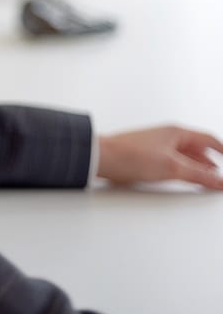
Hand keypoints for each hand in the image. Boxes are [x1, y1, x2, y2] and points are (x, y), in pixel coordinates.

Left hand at [97, 125, 222, 189]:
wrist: (103, 158)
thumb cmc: (132, 155)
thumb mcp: (172, 167)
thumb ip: (199, 175)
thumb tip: (220, 180)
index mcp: (176, 132)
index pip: (208, 139)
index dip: (222, 150)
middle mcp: (168, 136)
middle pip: (198, 148)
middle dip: (211, 160)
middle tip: (219, 174)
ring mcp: (158, 146)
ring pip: (186, 156)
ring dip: (199, 166)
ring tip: (209, 178)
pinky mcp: (149, 156)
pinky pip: (174, 161)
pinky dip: (185, 169)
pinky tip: (185, 177)